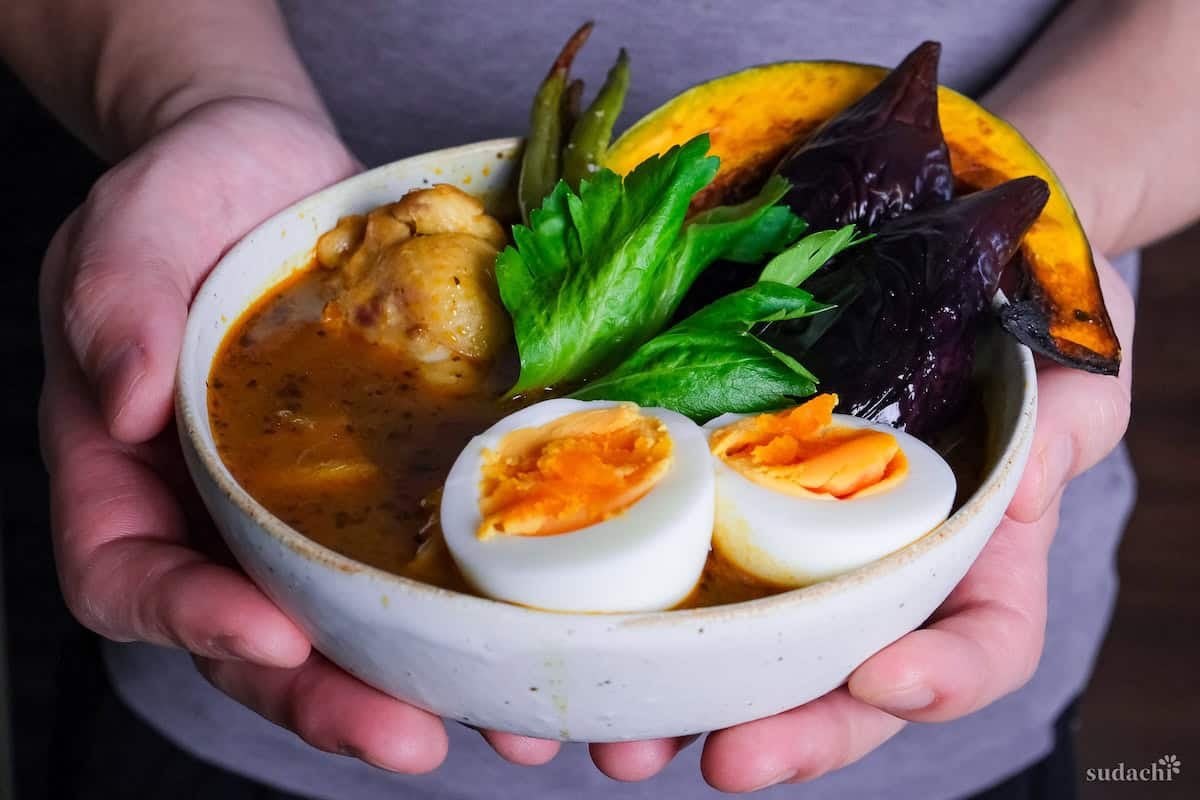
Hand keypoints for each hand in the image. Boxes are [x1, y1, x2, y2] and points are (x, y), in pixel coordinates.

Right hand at [39, 97, 559, 771]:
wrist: (272, 170)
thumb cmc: (183, 198)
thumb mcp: (130, 233)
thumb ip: (116, 309)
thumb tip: (124, 400)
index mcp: (131, 471)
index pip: (130, 577)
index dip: (193, 622)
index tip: (273, 639)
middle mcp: (219, 513)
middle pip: (256, 641)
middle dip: (331, 698)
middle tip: (410, 737)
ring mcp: (306, 507)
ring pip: (352, 623)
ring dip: (427, 683)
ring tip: (507, 725)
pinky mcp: (388, 478)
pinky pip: (425, 556)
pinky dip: (479, 606)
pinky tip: (544, 634)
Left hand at [588, 253, 1134, 788]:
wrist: (929, 246)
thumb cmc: (1014, 310)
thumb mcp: (1065, 359)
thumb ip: (1066, 425)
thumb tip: (1024, 484)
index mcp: (973, 554)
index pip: (979, 644)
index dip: (940, 678)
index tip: (883, 676)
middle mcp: (873, 567)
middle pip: (840, 682)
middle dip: (782, 729)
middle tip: (721, 756)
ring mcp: (787, 538)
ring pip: (740, 649)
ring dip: (677, 702)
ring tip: (616, 742)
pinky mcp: (714, 494)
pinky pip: (668, 562)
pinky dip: (617, 610)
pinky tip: (564, 634)